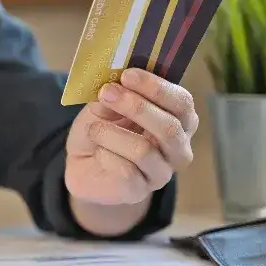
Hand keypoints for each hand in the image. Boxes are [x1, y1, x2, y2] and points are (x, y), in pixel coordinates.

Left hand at [65, 68, 197, 205]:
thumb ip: (113, 94)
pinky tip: (97, 152)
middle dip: (136, 106)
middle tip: (106, 92)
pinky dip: (104, 154)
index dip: (156, 87)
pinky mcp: (139, 191)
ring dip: (111, 133)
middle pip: (170, 127)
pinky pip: (125, 170)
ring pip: (143, 150)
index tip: (127, 75)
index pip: (182, 103)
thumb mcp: (104, 106)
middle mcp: (177, 148)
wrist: (84, 167)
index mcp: (178, 121)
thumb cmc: (103, 130)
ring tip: (94, 129)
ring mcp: (161, 173)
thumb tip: (114, 83)